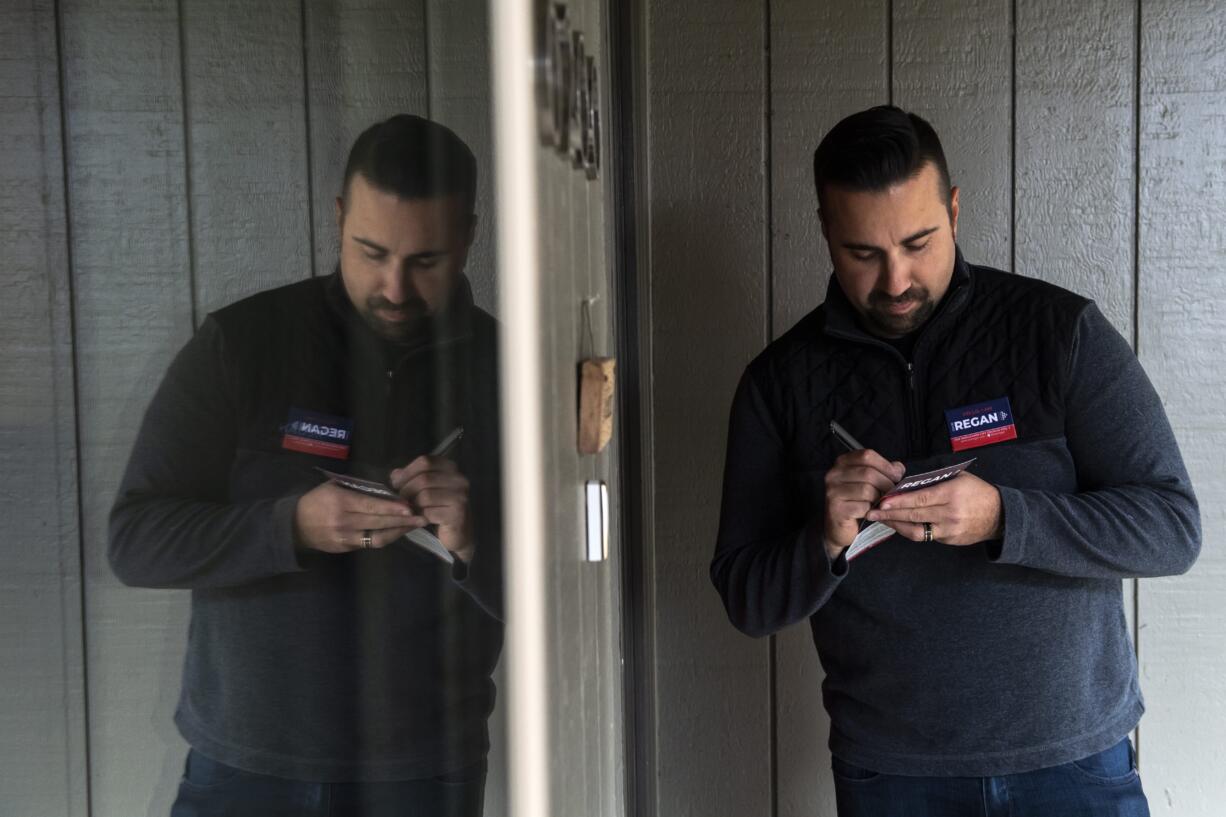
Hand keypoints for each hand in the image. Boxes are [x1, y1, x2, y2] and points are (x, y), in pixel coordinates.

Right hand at [294, 482, 426, 552]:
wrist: (295, 526)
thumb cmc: (317, 500)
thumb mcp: (333, 487)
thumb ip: (358, 487)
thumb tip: (387, 488)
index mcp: (341, 502)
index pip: (371, 506)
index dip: (391, 508)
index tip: (409, 507)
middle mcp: (344, 521)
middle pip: (378, 522)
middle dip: (402, 520)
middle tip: (421, 517)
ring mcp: (345, 538)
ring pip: (377, 537)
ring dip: (398, 531)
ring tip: (415, 525)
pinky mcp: (347, 548)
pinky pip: (371, 543)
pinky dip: (386, 537)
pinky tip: (398, 531)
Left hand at [390, 456, 474, 562]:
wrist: (457, 532)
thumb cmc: (438, 508)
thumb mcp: (425, 488)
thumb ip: (410, 478)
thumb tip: (395, 475)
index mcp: (451, 468)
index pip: (425, 461)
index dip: (407, 472)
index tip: (396, 483)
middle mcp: (459, 479)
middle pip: (423, 478)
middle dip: (406, 490)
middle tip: (400, 500)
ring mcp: (460, 496)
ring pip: (425, 495)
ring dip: (413, 505)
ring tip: (411, 509)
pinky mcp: (457, 514)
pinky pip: (429, 512)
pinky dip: (420, 516)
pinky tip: (420, 518)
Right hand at [824, 449, 905, 560]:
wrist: (839, 527)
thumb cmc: (857, 502)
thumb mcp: (870, 482)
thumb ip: (883, 472)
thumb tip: (898, 468)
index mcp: (842, 463)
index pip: (866, 455)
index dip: (885, 465)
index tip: (896, 475)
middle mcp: (834, 474)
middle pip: (868, 473)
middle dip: (886, 484)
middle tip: (892, 493)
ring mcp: (833, 491)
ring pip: (867, 490)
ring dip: (879, 499)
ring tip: (881, 503)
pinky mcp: (836, 508)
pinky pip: (863, 507)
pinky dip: (871, 511)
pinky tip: (871, 512)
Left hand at [865, 472, 1002, 545]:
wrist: (1000, 515)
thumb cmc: (977, 491)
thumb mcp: (959, 477)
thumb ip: (934, 480)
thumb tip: (906, 482)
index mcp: (951, 494)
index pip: (920, 499)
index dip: (899, 501)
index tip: (883, 501)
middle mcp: (949, 514)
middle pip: (914, 515)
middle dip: (891, 514)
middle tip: (873, 511)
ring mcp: (949, 529)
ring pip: (917, 530)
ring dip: (896, 525)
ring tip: (882, 519)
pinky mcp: (949, 540)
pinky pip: (925, 536)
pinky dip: (910, 529)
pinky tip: (899, 524)